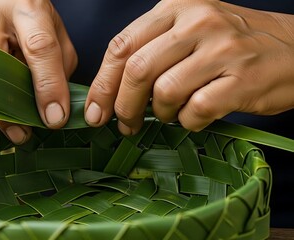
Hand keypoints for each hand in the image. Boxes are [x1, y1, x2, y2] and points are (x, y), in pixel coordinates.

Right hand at [0, 0, 76, 142]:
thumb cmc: (31, 18)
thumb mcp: (56, 32)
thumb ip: (59, 67)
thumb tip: (53, 110)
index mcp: (26, 8)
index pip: (39, 48)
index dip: (48, 87)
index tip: (54, 119)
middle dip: (6, 113)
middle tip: (23, 134)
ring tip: (6, 126)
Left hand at [85, 0, 293, 134]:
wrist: (293, 49)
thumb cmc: (230, 44)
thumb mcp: (188, 32)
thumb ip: (150, 51)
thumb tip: (111, 90)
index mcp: (175, 8)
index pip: (122, 46)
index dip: (102, 83)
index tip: (96, 110)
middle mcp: (197, 22)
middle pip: (137, 70)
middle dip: (124, 106)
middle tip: (126, 124)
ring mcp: (221, 49)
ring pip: (164, 92)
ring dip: (160, 114)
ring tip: (170, 114)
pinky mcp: (241, 78)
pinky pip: (195, 110)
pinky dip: (188, 121)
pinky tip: (194, 117)